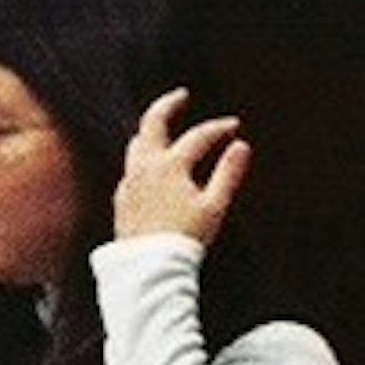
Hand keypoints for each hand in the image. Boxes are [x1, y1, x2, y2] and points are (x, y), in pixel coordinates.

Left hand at [114, 86, 249, 250]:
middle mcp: (145, 167)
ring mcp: (130, 182)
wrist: (150, 268)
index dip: (219, 129)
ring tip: (162, 128)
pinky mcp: (122, 199)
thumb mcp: (214, 207)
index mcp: (170, 165)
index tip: (234, 126)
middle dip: (168, 104)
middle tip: (181, 96)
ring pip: (136, 143)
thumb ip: (228, 173)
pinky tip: (148, 168)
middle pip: (153, 122)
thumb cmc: (185, 240)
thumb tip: (241, 147)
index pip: (198, 136)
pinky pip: (130, 169)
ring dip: (151, 131)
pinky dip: (142, 160)